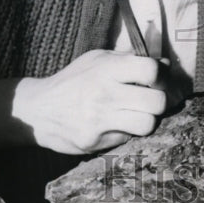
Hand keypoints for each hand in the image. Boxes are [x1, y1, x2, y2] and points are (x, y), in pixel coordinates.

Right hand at [12, 49, 167, 153]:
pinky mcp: (94, 142)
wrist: (38, 109)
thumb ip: (130, 60)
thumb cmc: (73, 81)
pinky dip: (127, 132)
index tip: (156, 80)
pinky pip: (127, 138)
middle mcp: (104, 93)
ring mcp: (99, 120)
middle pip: (156, 101)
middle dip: (159, 101)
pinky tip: (115, 124)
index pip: (151, 70)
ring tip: (136, 114)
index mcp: (106, 68)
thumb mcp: (98, 60)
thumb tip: (165, 64)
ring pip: (147, 124)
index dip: (160, 76)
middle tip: (150, 100)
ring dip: (147, 120)